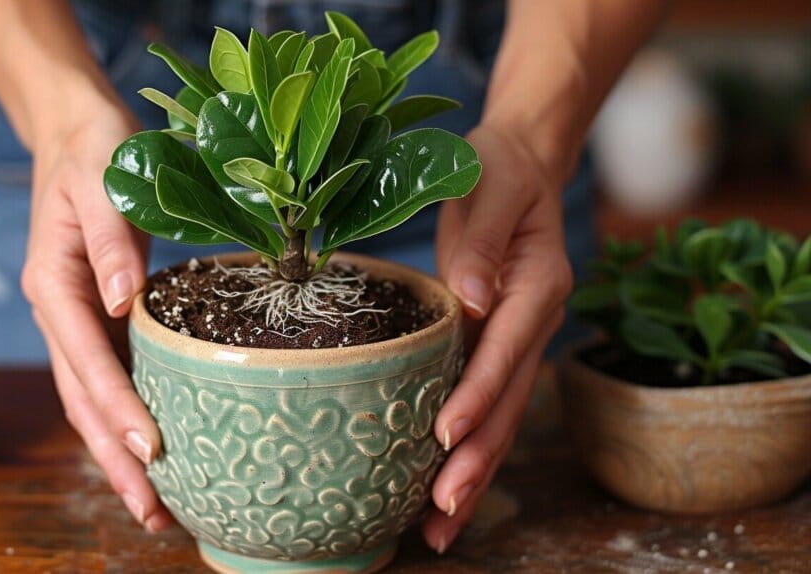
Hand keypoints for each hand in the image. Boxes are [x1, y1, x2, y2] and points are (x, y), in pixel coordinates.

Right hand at [20, 95, 174, 531]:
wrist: (78, 131)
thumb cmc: (96, 148)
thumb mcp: (106, 176)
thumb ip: (111, 239)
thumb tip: (126, 300)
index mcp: (55, 284)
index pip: (87, 359)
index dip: (118, 408)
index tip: (152, 452)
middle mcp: (61, 312)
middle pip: (82, 400)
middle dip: (114, 458)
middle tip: (152, 511)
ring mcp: (79, 319)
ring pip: (92, 399)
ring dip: (117, 453)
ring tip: (155, 506)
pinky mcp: (101, 317)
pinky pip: (111, 377)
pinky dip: (128, 417)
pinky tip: (157, 448)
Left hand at [426, 124, 573, 551]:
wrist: (521, 164)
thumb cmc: (497, 168)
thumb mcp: (486, 182)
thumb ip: (480, 239)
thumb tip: (468, 295)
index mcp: (538, 283)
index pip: (506, 347)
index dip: (479, 392)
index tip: (447, 433)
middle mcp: (535, 320)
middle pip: (511, 400)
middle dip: (478, 456)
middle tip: (443, 508)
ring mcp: (520, 338)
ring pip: (504, 414)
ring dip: (476, 470)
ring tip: (440, 526)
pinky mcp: (498, 344)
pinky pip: (488, 403)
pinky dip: (471, 447)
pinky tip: (442, 489)